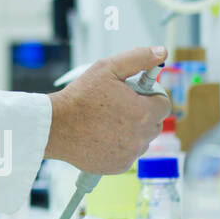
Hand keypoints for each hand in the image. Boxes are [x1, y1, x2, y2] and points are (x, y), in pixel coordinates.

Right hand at [46, 46, 171, 174]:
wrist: (55, 126)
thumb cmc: (79, 97)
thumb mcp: (107, 68)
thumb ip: (138, 59)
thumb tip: (162, 52)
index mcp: (144, 111)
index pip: (163, 103)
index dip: (150, 96)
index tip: (133, 94)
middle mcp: (142, 136)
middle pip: (154, 123)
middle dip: (141, 113)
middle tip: (117, 106)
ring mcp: (131, 153)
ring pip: (141, 140)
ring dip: (131, 131)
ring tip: (106, 122)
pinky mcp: (119, 166)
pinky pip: (128, 154)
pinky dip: (119, 146)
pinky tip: (101, 136)